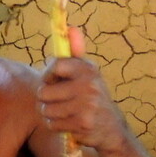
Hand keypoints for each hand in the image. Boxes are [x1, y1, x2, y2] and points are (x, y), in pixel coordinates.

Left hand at [36, 28, 129, 155]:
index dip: (47, 75)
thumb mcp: (87, 74)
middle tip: (57, 101)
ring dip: (50, 114)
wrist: (111, 128)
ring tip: (63, 113)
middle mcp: (89, 84)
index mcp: (88, 69)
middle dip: (46, 99)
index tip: (51, 81)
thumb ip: (76, 53)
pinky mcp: (82, 123)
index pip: (56, 64)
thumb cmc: (92, 98)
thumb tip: (71, 28)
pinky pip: (52, 124)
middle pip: (44, 91)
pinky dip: (56, 125)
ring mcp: (86, 105)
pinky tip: (67, 123)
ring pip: (46, 109)